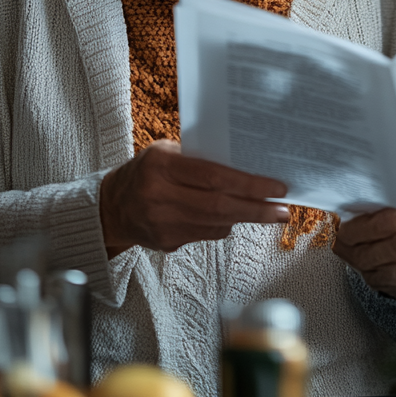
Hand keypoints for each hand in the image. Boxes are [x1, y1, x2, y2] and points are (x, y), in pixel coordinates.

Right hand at [99, 140, 289, 257]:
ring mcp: (162, 224)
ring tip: (273, 214)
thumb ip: (200, 158)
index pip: (214, 177)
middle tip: (283, 210)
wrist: (111, 206)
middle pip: (219, 206)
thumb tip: (248, 165)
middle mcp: (159, 197)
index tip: (277, 187)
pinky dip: (225, 225)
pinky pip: (206, 235)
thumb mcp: (167, 152)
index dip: (249, 184)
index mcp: (161, 166)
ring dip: (248, 219)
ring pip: (216, 224)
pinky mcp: (166, 243)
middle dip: (257, 209)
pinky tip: (238, 218)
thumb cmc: (147, 171)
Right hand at [332, 208, 395, 299]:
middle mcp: (357, 256)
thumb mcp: (383, 208)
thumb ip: (389, 205)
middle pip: (372, 256)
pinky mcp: (394, 287)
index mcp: (348, 231)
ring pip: (394, 273)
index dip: (376, 226)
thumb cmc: (389, 219)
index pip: (354, 232)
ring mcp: (374, 275)